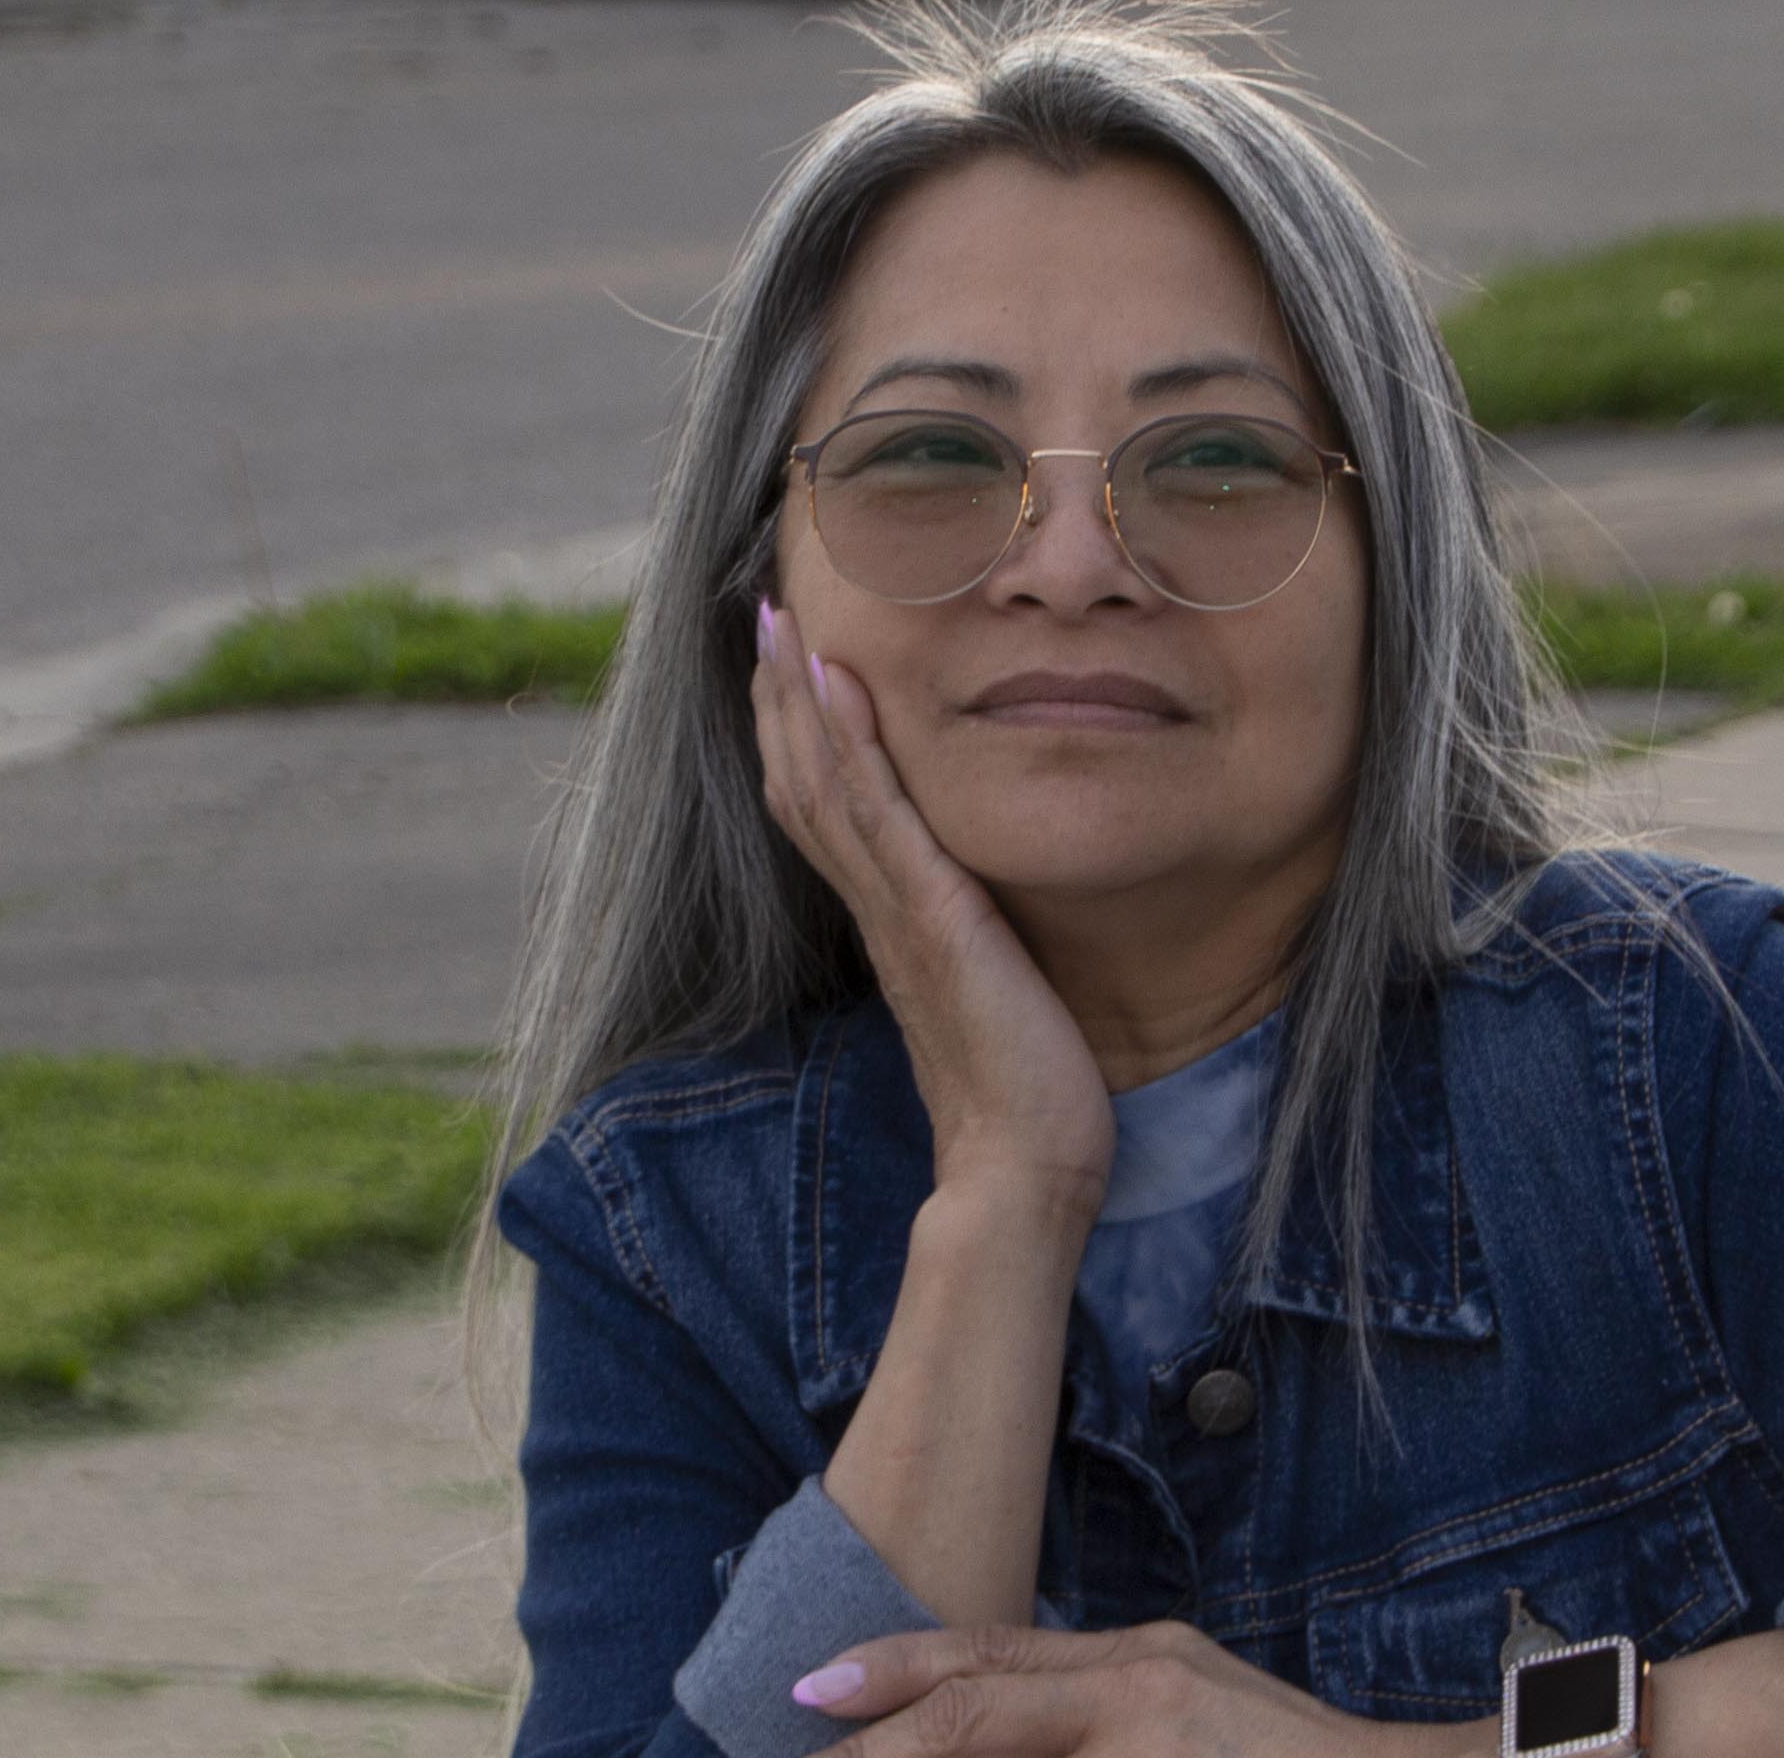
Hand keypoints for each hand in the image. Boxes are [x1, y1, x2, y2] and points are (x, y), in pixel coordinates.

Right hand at [756, 598, 1116, 1213]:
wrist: (1022, 1169)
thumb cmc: (1022, 1087)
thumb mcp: (987, 986)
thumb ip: (968, 938)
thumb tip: (974, 906)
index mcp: (887, 922)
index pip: (820, 810)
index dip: (795, 734)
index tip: (785, 660)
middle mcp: (875, 910)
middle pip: (801, 785)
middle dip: (779, 696)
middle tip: (761, 613)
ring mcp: (897, 913)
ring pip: (823, 787)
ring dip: (797, 700)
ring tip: (778, 624)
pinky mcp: (933, 921)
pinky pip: (880, 819)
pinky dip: (851, 748)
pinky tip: (838, 687)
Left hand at [800, 1624, 1480, 1757]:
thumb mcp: (1196, 1716)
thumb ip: (1101, 1721)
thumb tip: (1002, 1728)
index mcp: (1137, 1666)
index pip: (986, 1660)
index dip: (891, 1673)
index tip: (805, 1694)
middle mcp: (1141, 1684)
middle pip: (975, 1703)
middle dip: (876, 1744)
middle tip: (798, 1751)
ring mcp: (1161, 1739)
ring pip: (1002, 1742)